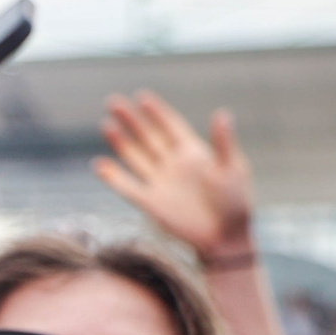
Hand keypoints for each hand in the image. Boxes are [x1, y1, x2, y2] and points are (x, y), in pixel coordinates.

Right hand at [94, 92, 255, 261]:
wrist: (225, 238)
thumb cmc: (235, 203)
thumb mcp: (233, 168)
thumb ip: (223, 142)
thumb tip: (221, 112)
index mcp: (193, 153)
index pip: (170, 126)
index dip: (156, 112)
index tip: (142, 96)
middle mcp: (173, 165)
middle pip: (148, 137)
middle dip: (131, 120)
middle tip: (113, 102)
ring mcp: (160, 183)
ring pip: (135, 157)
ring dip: (120, 142)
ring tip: (106, 125)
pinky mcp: (150, 203)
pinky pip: (127, 187)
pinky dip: (113, 177)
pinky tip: (100, 165)